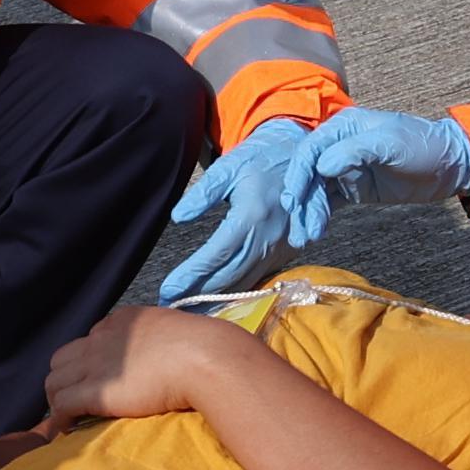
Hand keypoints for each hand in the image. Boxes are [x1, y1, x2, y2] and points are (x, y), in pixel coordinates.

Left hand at [40, 298, 216, 428]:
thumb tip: (169, 356)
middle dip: (65, 379)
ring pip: (54, 381)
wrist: (203, 358)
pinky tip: (66, 430)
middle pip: (62, 358)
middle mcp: (102, 338)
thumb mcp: (175, 331)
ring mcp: (95, 364)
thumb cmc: (203, 348)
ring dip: (57, 400)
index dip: (89, 361)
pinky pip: (61, 404)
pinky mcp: (95, 390)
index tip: (99, 377)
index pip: (91, 338)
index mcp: (123, 321)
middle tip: (76, 399)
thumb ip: (161, 340)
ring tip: (68, 418)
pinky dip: (58, 419)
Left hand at [154, 114, 317, 303]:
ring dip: (217, 300)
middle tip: (172, 307)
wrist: (301, 157)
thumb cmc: (259, 160)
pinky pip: (259, 279)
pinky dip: (238, 293)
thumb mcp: (227, 168)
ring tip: (190, 312)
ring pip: (245, 282)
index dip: (191, 275)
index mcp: (251, 214)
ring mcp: (280, 247)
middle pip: (229, 276)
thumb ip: (202, 193)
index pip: (215, 254)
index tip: (168, 290)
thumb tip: (178, 217)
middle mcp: (267, 236)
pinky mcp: (285, 253)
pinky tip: (219, 303)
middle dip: (198, 295)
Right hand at [287, 105, 469, 217]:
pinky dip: (320, 217)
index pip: (309, 150)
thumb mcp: (391, 143)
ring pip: (316, 192)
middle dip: (301, 202)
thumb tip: (321, 166)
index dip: (298, 175)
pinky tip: (315, 232)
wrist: (450, 166)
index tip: (292, 200)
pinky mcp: (353, 189)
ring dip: (309, 214)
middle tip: (298, 229)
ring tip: (305, 238)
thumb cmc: (423, 146)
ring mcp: (344, 169)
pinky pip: (329, 203)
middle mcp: (337, 146)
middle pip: (308, 174)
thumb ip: (356, 151)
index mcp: (342, 127)